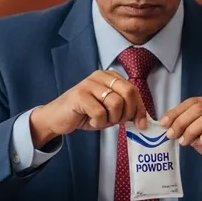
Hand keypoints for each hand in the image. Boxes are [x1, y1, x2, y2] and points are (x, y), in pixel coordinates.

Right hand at [29, 70, 148, 148]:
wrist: (57, 118)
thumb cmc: (85, 114)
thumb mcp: (109, 111)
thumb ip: (125, 110)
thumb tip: (144, 120)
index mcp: (110, 76)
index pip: (133, 89)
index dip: (140, 108)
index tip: (141, 124)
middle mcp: (100, 76)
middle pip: (128, 92)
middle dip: (128, 112)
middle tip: (118, 122)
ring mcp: (89, 84)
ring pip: (116, 103)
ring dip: (111, 119)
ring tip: (101, 120)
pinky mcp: (80, 95)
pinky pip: (100, 113)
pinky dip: (98, 122)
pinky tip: (90, 121)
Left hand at [159, 96, 201, 189]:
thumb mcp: (199, 133)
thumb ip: (187, 126)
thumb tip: (167, 125)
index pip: (193, 101)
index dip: (176, 111)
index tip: (163, 123)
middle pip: (200, 108)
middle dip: (181, 121)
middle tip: (171, 134)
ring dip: (192, 130)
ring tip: (183, 142)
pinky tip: (199, 143)